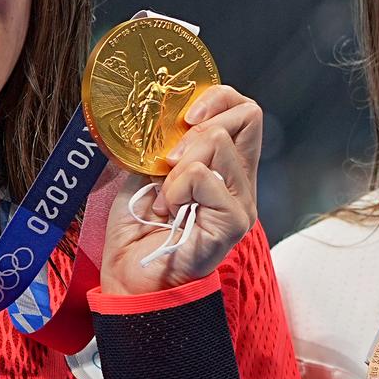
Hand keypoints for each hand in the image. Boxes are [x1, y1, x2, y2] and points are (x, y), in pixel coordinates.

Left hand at [96, 84, 261, 295]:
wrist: (131, 280)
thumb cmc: (136, 232)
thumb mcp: (144, 172)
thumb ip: (161, 143)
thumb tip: (158, 113)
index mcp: (224, 166)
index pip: (243, 110)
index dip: (217, 98)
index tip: (183, 115)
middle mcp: (241, 181)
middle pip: (247, 115)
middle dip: (199, 126)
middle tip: (170, 159)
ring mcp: (242, 201)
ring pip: (219, 141)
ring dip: (180, 164)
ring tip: (167, 196)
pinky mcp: (235, 220)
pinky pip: (203, 176)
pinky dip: (177, 187)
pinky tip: (170, 211)